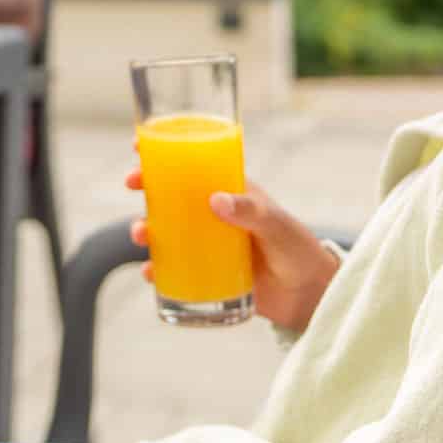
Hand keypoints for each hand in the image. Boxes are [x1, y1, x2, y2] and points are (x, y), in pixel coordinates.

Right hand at [126, 169, 340, 334]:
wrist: (310, 296)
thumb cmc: (298, 250)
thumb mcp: (276, 225)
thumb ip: (250, 211)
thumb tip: (215, 200)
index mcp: (232, 193)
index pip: (196, 166)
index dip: (167, 155)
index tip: (141, 146)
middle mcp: (216, 215)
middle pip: (173, 196)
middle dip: (148, 188)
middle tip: (132, 184)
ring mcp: (210, 244)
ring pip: (168, 232)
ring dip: (148, 229)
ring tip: (141, 235)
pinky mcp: (208, 274)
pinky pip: (174, 270)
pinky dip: (158, 271)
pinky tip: (150, 274)